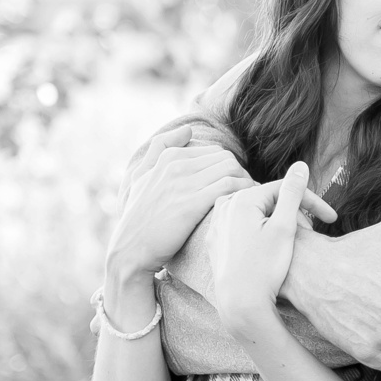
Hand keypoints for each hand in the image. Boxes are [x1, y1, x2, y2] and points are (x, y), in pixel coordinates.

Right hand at [106, 125, 254, 282]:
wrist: (130, 250)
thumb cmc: (139, 217)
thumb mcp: (141, 177)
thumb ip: (160, 149)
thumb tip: (187, 129)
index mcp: (168, 158)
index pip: (214, 152)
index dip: (229, 168)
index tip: (236, 184)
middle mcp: (176, 167)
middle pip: (226, 158)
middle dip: (241, 174)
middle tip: (247, 193)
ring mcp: (183, 184)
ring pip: (231, 169)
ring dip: (246, 182)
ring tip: (250, 199)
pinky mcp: (191, 204)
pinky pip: (229, 186)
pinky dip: (244, 192)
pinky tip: (246, 205)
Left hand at [212, 162, 311, 333]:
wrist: (240, 303)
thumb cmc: (264, 267)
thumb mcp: (285, 227)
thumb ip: (293, 193)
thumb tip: (301, 165)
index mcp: (241, 199)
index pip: (284, 189)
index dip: (311, 202)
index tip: (332, 219)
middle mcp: (224, 206)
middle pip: (269, 201)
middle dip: (294, 214)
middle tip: (312, 235)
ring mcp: (217, 224)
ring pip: (257, 214)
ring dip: (278, 222)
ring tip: (294, 242)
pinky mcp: (216, 241)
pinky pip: (243, 228)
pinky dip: (261, 232)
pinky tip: (270, 250)